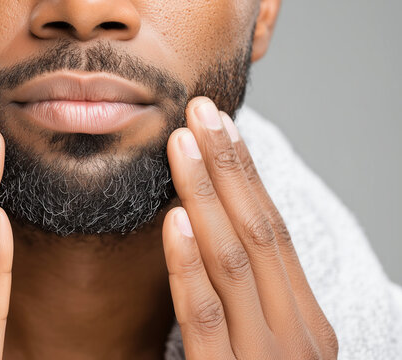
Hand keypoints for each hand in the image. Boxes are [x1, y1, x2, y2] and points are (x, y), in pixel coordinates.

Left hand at [162, 97, 338, 358]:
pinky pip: (208, 315)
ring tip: (182, 145)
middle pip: (259, 231)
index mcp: (302, 320)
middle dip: (229, 168)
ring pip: (235, 261)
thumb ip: (243, 298)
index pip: (272, 230)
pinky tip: (177, 220)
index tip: (218, 127)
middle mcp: (296, 333)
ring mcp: (269, 358)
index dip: (244, 174)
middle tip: (201, 112)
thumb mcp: (261, 343)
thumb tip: (210, 234)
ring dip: (207, 196)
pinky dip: (192, 265)